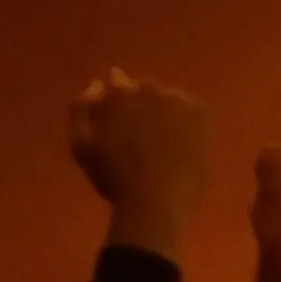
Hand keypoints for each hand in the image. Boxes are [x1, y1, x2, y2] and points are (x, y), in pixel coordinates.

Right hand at [67, 71, 212, 249]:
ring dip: (165, 107)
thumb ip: (81, 110)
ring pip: (170, 96)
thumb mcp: (81, 146)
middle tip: (143, 126)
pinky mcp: (199, 115)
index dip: (119, 91)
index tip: (122, 108)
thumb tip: (96, 85)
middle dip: (142, 100)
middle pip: (145, 87)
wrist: (154, 202)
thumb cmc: (113, 179)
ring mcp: (176, 102)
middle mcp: (148, 91)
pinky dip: (188, 116)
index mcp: (119, 95)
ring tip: (164, 133)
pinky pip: (193, 106)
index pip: (118, 79)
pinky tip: (183, 136)